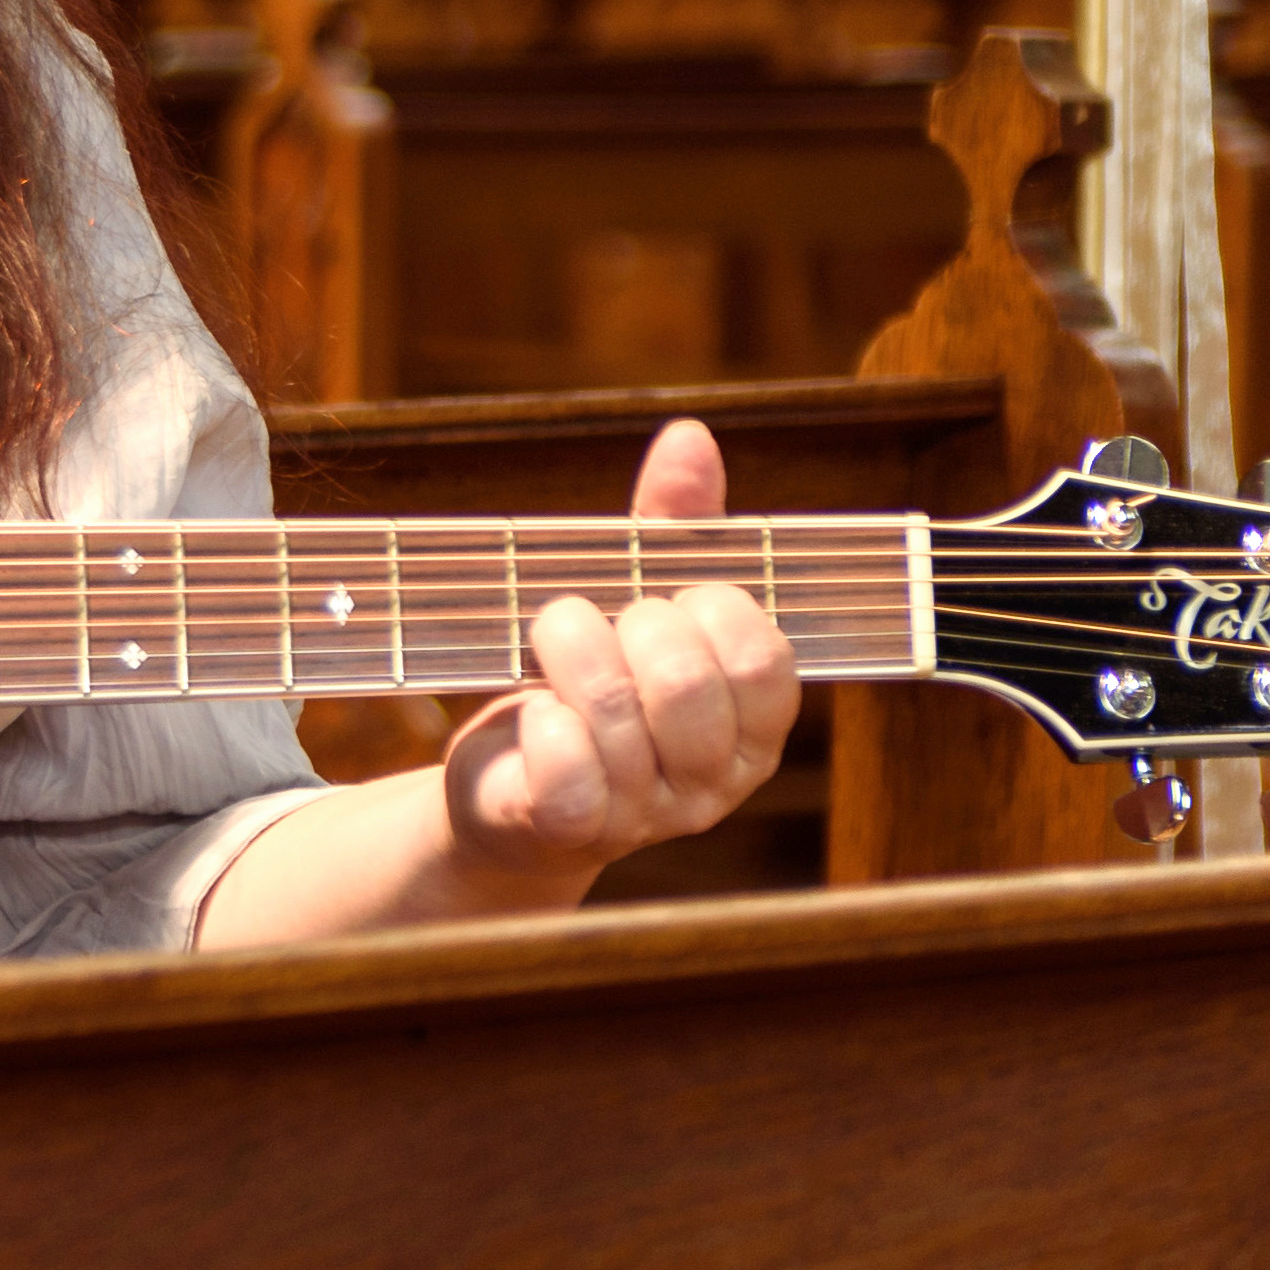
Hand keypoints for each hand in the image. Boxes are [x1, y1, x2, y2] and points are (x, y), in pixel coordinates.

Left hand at [430, 417, 804, 892]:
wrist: (507, 795)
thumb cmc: (585, 686)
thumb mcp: (633, 604)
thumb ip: (671, 526)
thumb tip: (690, 439)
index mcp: (753, 727)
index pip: (763, 656)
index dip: (706, 606)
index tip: (660, 598)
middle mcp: (716, 783)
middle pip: (689, 681)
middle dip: (628, 626)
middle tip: (594, 620)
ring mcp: (648, 817)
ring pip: (619, 712)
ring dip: (566, 651)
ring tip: (549, 643)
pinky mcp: (572, 831)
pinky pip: (568, 769)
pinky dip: (540, 720)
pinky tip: (532, 711)